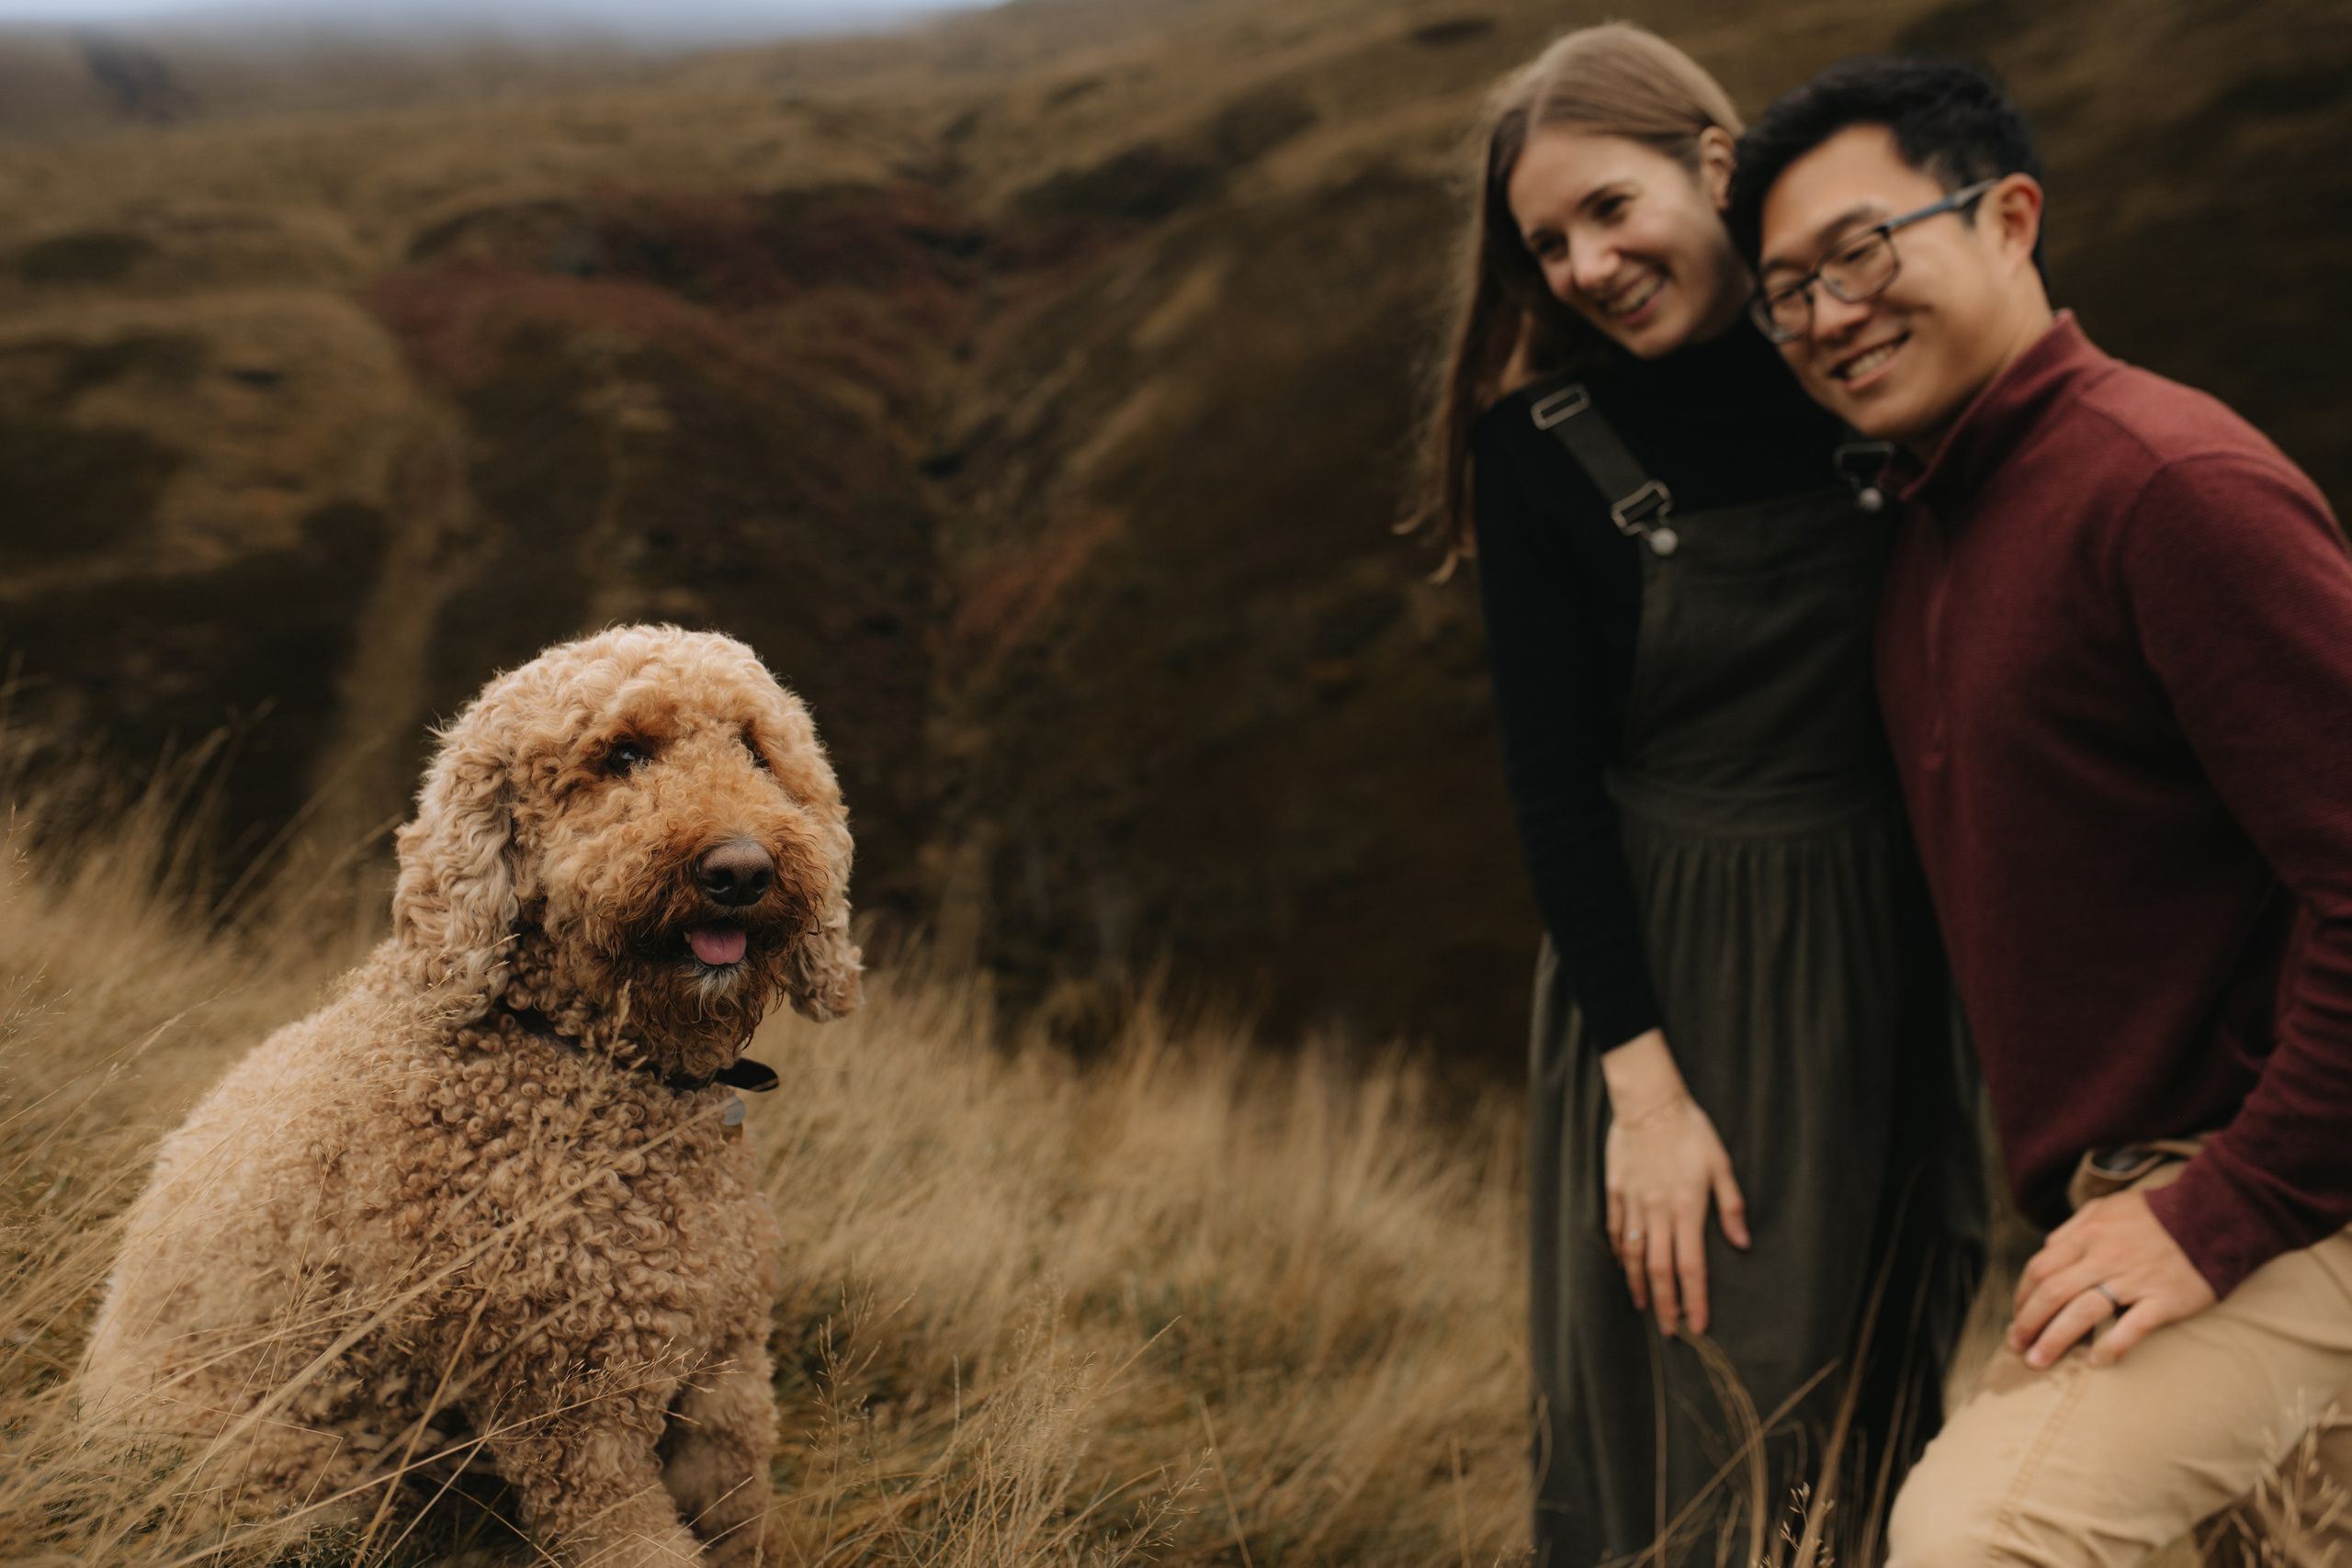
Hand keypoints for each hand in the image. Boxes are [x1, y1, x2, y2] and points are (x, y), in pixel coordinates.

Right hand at [1601, 1031, 1749, 1337]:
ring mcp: (1633, 1203)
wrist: (1648, 1101)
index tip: (1698, 1325)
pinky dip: (1620, 1253)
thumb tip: (1742, 1242)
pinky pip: (1615, 1230)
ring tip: (1646, 1307)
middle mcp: (1657, 1212)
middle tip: (1670, 1332)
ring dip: (1640, 1285)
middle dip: (1666, 1305)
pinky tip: (1625, 1267)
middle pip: (1660, 1270)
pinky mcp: (1615, 1191)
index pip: (1692, 1267)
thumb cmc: (1691, 1130)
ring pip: (1632, 1255)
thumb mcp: (1721, 1164)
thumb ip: (1731, 1205)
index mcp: (1687, 1208)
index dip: (1695, 1300)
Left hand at [2007, 1189, 2216, 1367]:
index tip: (2016, 1317)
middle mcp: (2104, 1256)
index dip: (2022, 1296)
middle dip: (2028, 1323)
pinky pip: (2132, 1327)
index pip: (2040, 1268)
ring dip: (2054, 1340)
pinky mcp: (2164, 1299)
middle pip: (2052, 1293)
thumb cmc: (2154, 1214)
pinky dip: (2110, 1346)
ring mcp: (2134, 1279)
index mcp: (2088, 1234)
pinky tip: (2095, 1363)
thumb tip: (2047, 1251)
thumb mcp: (2106, 1208)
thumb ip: (2074, 1229)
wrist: (2213, 1215)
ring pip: (2082, 1312)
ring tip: (2039, 1361)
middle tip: (2016, 1347)